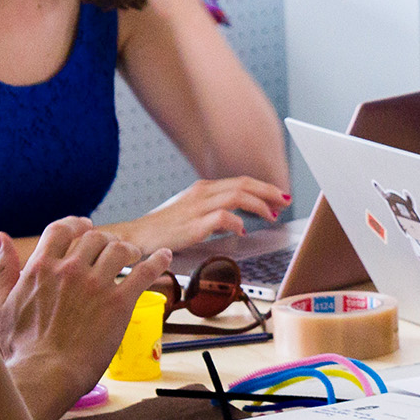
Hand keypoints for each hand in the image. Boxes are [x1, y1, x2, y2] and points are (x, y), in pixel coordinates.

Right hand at [0, 218, 169, 419]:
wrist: (44, 374)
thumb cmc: (19, 347)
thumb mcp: (0, 305)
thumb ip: (3, 269)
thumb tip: (1, 237)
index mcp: (40, 268)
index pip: (61, 229)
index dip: (76, 224)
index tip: (85, 226)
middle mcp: (70, 270)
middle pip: (94, 237)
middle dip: (105, 239)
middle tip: (112, 248)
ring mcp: (96, 284)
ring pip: (119, 249)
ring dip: (129, 249)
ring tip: (134, 255)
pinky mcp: (120, 303)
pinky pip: (145, 272)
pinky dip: (158, 261)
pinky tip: (165, 257)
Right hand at [126, 177, 288, 251]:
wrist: (135, 237)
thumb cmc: (163, 229)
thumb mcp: (192, 213)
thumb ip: (214, 211)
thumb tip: (239, 218)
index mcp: (203, 189)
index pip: (240, 182)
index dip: (264, 187)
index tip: (280, 195)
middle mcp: (202, 193)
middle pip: (243, 184)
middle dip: (268, 191)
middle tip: (285, 201)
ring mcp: (196, 208)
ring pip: (236, 196)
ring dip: (258, 205)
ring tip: (271, 216)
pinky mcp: (192, 225)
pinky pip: (221, 217)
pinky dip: (236, 222)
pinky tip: (242, 230)